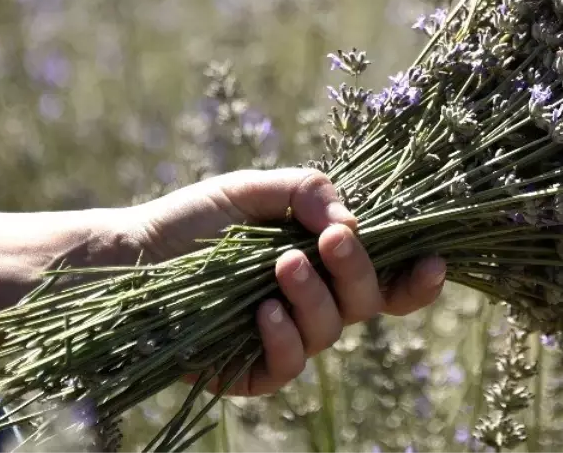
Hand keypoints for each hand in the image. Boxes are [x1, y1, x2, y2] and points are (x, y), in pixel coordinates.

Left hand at [119, 168, 445, 395]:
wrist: (129, 258)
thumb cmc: (195, 221)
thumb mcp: (254, 189)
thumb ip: (308, 190)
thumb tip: (352, 221)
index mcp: (325, 262)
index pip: (387, 277)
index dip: (417, 278)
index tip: (433, 261)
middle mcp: (316, 303)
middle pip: (368, 302)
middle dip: (358, 270)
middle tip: (332, 240)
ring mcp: (286, 340)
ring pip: (331, 331)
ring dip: (315, 296)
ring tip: (281, 266)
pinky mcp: (251, 373)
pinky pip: (288, 367)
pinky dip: (283, 337)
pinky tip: (262, 311)